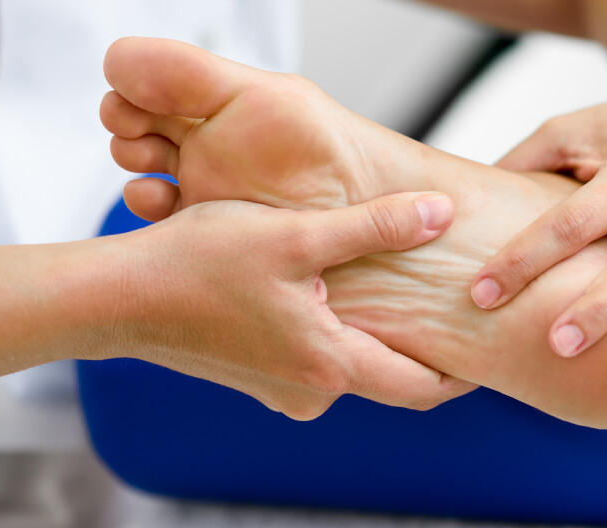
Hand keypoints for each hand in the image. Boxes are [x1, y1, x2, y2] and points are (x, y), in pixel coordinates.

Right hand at [113, 192, 475, 419]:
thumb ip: (376, 227)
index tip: (489, 342)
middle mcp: (310, 392)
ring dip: (374, 333)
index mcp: (330, 365)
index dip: (463, 370)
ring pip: (351, 365)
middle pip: (391, 377)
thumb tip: (440, 214)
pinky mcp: (258, 378)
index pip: (424, 386)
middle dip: (424, 348)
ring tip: (396, 288)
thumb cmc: (198, 265)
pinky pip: (316, 361)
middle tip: (451, 310)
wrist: (116, 299)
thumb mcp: (297, 236)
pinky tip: (330, 290)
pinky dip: (335, 333)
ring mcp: (280, 391)